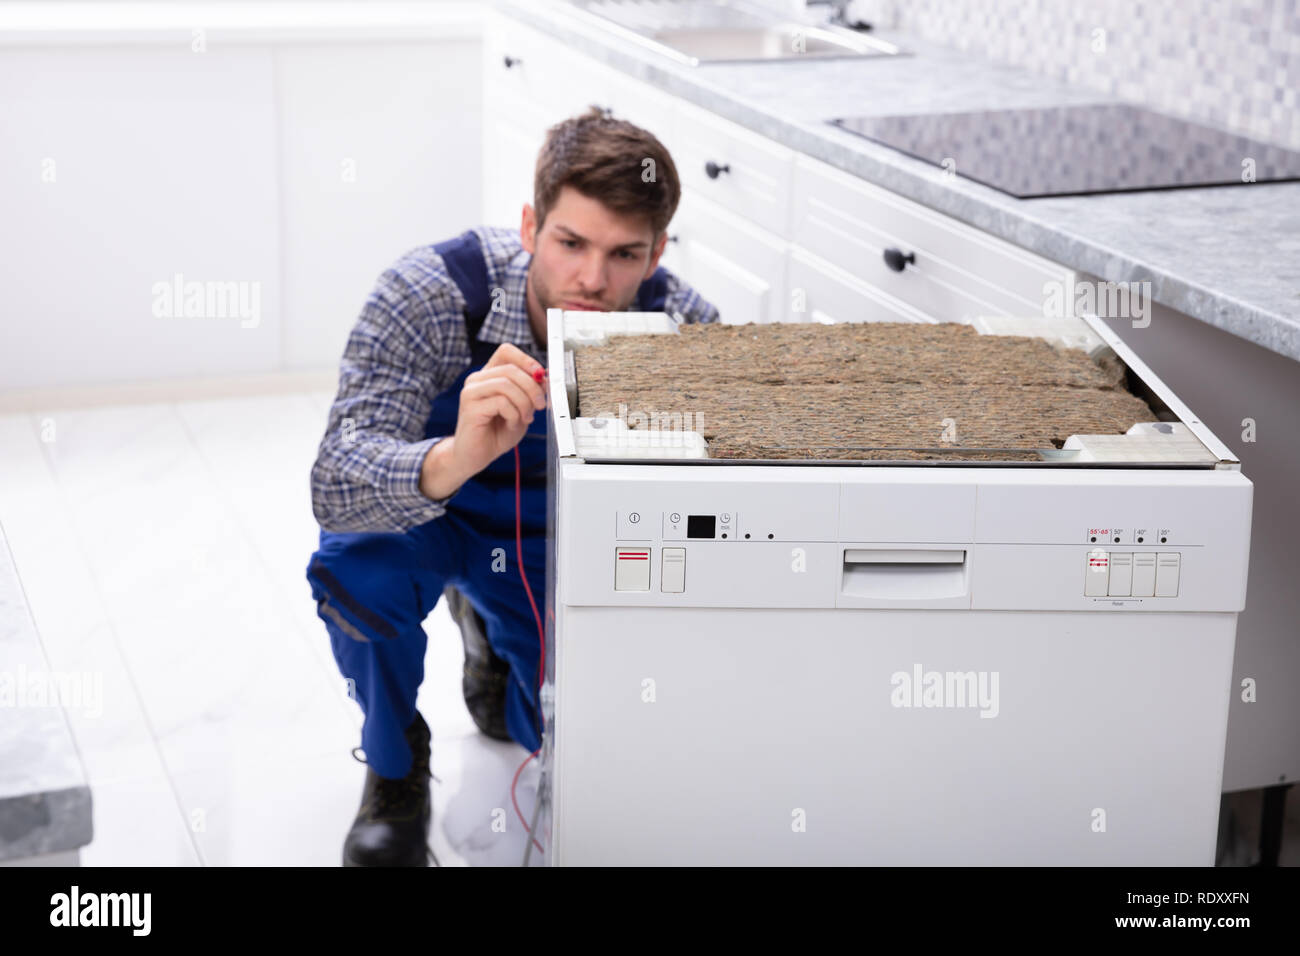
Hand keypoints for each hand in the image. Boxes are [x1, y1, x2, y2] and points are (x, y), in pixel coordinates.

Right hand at [420, 343, 547, 498]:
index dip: (526, 360)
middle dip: (532, 387)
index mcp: (489, 376)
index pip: (506, 351)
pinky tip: (511, 424)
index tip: (540, 377)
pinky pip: (501, 402)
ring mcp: (471, 392)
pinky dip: (514, 414)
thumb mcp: (521, 409)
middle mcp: (477, 380)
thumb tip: (543, 377)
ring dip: (523, 403)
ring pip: (506, 384)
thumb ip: (530, 393)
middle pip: (510, 369)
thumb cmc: (496, 433)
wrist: (476, 456)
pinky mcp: (470, 407)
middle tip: (539, 405)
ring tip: (525, 418)